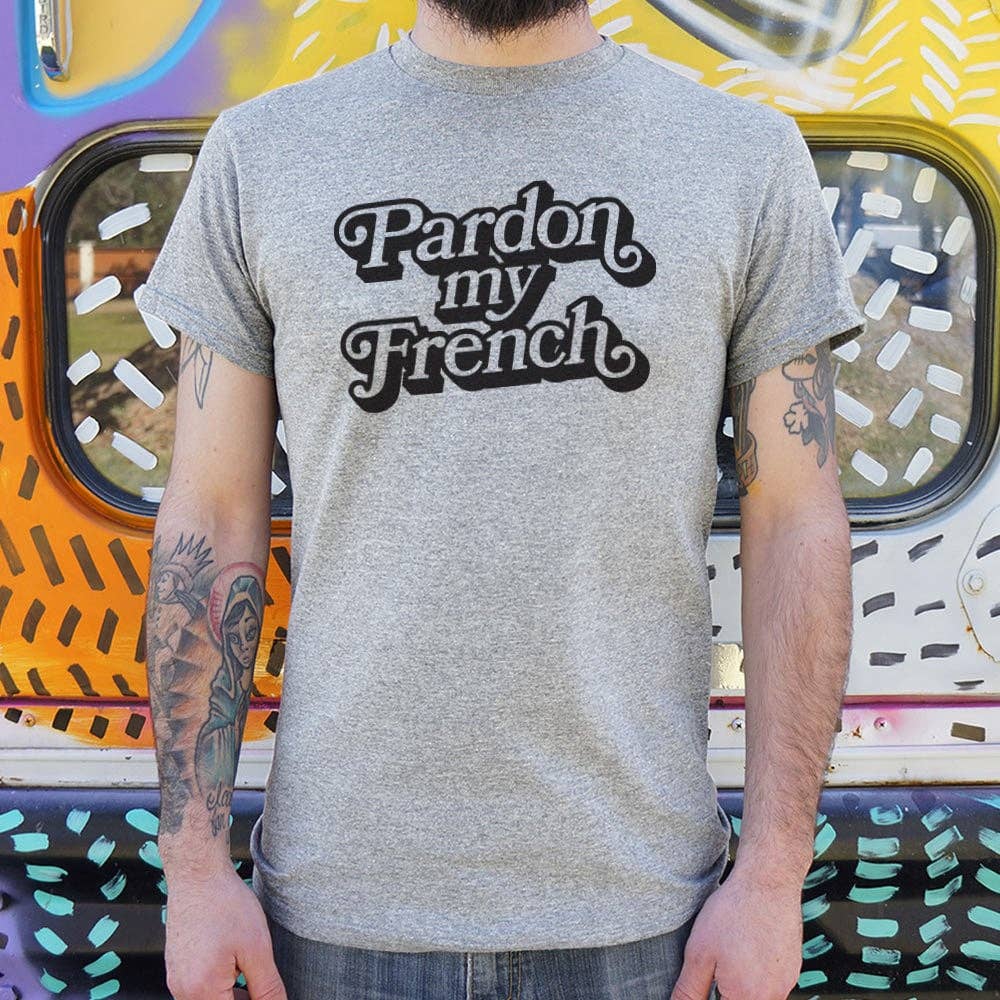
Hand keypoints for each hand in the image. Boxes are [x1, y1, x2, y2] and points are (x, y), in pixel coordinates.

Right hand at [164, 864, 286, 999]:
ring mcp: (176, 980)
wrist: (197, 873)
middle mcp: (182, 992)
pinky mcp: (177, 968)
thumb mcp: (257, 948)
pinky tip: (237, 965)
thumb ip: (267, 988)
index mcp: (202, 991)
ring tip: (251, 971)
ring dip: (232, 995)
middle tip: (264, 984)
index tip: (268, 992)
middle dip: (244, 999)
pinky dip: (221, 985)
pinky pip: (200, 989)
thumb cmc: (225, 904)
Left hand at [669, 865, 802, 999]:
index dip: (710, 994)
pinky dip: (755, 972)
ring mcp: (786, 983)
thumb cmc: (733, 912)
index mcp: (746, 998)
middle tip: (718, 962)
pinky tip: (745, 946)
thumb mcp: (699, 953)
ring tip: (730, 951)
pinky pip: (770, 983)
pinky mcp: (792, 968)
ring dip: (740, 984)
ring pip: (757, 995)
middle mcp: (772, 997)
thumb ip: (689, 990)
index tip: (708, 977)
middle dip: (724, 990)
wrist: (767, 882)